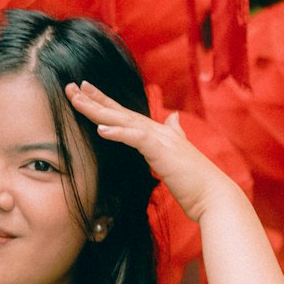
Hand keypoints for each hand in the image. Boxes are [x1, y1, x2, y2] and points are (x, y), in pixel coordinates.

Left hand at [67, 80, 238, 223]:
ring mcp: (160, 138)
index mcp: (157, 132)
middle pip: (118, 112)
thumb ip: (174, 133)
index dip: (104, 103)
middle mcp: (157, 130)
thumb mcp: (178, 155)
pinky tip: (101, 129)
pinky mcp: (161, 151)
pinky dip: (118, 133)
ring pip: (122, 120)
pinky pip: (135, 138)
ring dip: (98, 110)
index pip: (124, 115)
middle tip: (71, 87)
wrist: (213, 196)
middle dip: (94, 99)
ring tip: (77, 100)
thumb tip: (174, 118)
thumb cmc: (195, 181)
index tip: (84, 93)